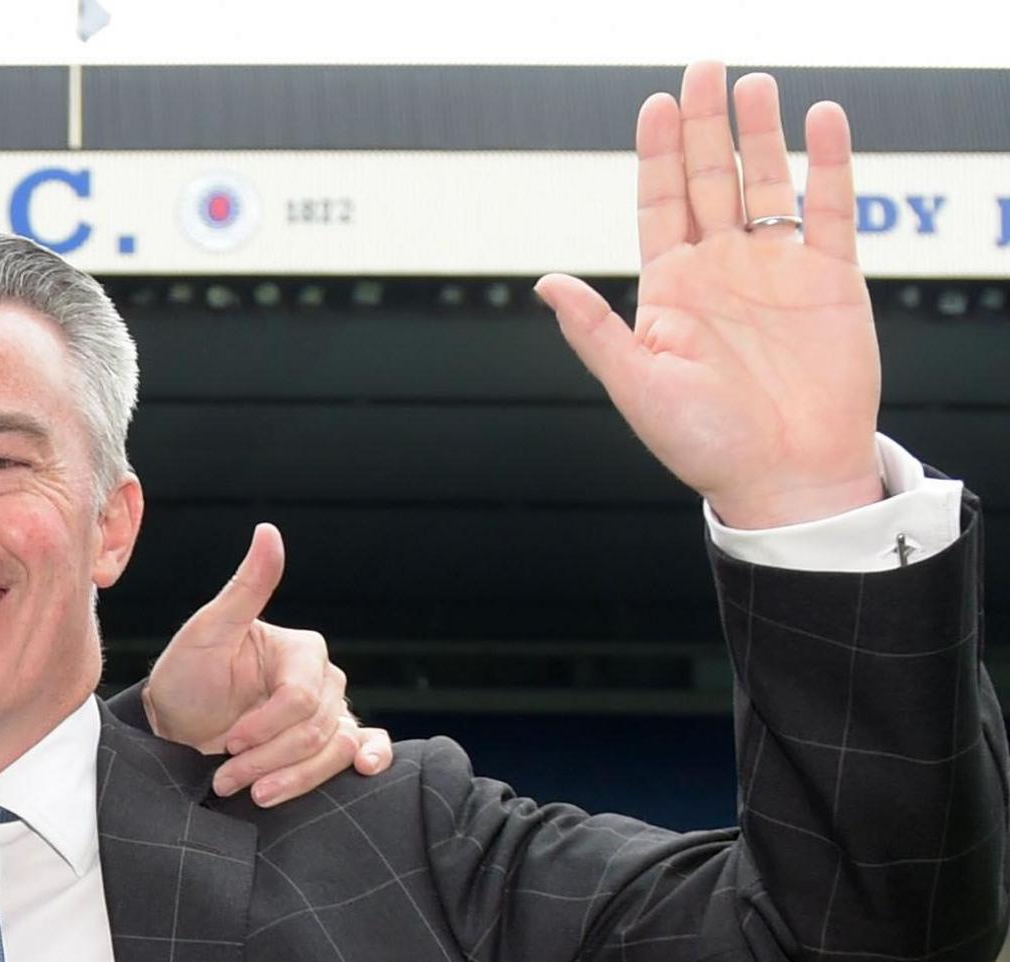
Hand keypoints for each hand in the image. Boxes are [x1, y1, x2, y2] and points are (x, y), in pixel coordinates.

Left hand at [141, 524, 390, 806]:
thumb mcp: (207, 631)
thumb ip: (245, 588)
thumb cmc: (187, 676)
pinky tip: (364, 770)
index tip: (225, 742)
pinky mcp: (328, 742)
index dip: (264, 726)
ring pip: (334, 749)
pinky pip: (362, 749)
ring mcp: (330, 711)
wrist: (176, 724)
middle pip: (316, 729)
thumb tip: (269, 532)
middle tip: (226, 779)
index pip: (300, 697)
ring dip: (294, 778)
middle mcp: (323, 678)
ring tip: (253, 794)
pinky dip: (369, 759)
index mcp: (301, 650)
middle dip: (268, 760)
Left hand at [535, 64, 882, 529]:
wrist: (784, 477)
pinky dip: (828, 163)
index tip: (656, 104)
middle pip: (712, 178)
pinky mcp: (832, 278)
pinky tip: (821, 120)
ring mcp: (778, 269)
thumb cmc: (704, 444)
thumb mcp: (637, 386)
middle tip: (705, 66)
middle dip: (707, 124)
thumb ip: (595, 331)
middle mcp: (722, 270)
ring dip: (762, 133)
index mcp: (671, 290)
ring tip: (755, 84)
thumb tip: (546, 283)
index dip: (659, 154)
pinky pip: (831, 208)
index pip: (661, 204)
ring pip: (767, 183)